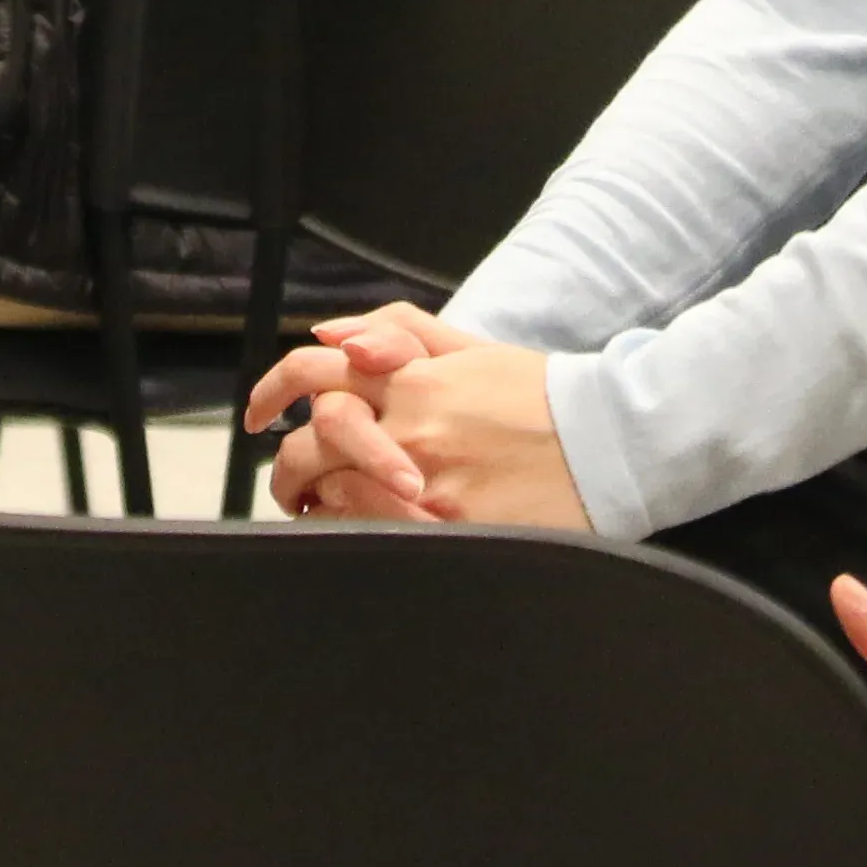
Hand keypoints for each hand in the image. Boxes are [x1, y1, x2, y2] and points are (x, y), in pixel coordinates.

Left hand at [259, 318, 588, 529]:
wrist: (608, 442)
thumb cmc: (542, 397)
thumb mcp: (471, 348)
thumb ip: (399, 333)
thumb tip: (331, 335)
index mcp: (413, 378)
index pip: (313, 372)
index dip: (270, 389)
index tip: (257, 413)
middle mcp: (410, 428)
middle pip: (310, 443)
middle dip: (284, 464)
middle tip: (285, 480)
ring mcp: (426, 483)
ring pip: (333, 493)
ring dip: (314, 501)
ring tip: (318, 510)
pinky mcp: (449, 528)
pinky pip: (372, 533)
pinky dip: (351, 530)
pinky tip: (354, 531)